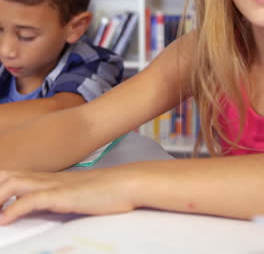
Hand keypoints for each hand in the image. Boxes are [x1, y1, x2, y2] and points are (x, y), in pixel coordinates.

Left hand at [0, 167, 137, 224]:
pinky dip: (14, 209)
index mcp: (46, 178)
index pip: (12, 176)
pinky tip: (4, 220)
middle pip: (7, 175)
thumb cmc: (101, 191)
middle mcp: (46, 178)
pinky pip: (32, 200)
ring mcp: (54, 185)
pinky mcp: (62, 195)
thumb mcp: (71, 193)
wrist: (124, 183)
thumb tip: (39, 207)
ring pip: (14, 183)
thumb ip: (54, 198)